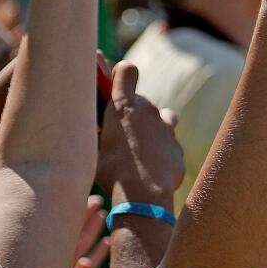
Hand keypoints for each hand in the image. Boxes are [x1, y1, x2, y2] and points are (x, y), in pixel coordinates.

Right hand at [95, 63, 184, 207]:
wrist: (143, 196)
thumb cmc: (110, 173)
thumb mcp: (92, 150)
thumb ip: (93, 133)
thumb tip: (89, 128)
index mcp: (122, 106)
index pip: (127, 70)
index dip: (122, 74)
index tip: (118, 81)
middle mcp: (148, 111)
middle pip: (141, 103)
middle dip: (132, 114)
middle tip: (120, 135)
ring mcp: (166, 129)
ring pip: (163, 118)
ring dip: (154, 127)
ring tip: (142, 147)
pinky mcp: (177, 149)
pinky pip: (169, 145)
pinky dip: (162, 153)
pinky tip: (151, 170)